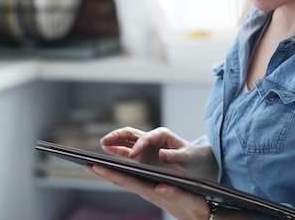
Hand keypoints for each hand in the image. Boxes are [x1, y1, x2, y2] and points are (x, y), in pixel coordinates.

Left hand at [84, 164, 210, 218]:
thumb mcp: (191, 200)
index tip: (96, 166)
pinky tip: (118, 170)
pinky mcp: (154, 190)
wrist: (201, 218)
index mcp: (154, 192)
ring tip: (96, 165)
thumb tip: (160, 187)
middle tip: (86, 163)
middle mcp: (148, 192)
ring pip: (126, 180)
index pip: (129, 181)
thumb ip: (176, 194)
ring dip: (110, 173)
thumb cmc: (198, 207)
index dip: (111, 173)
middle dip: (104, 172)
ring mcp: (150, 191)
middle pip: (122, 181)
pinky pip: (134, 180)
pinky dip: (123, 173)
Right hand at [99, 126, 218, 178]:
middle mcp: (151, 138)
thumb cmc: (191, 157)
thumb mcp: (187, 156)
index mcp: (162, 135)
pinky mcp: (141, 154)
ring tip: (101, 143)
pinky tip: (106, 150)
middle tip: (105, 140)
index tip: (133, 155)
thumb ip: (176, 155)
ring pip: (126, 140)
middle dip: (118, 136)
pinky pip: (126, 150)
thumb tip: (162, 154)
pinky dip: (116, 149)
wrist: (193, 160)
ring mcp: (145, 146)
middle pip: (132, 133)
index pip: (147, 138)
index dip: (139, 146)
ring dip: (114, 141)